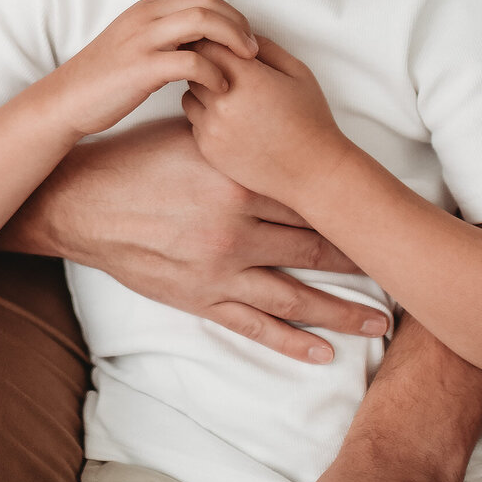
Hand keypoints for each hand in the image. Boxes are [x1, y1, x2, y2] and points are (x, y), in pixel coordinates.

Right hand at [0, 117, 385, 364]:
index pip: (311, 199)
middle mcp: (238, 230)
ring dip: (341, 312)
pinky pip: (254, 326)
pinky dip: (291, 342)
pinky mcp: (201, 299)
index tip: (384, 216)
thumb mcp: (192, 134)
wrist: (82, 202)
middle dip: (361, 262)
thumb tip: (279, 127)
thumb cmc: (134, 160)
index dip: (351, 210)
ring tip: (380, 323)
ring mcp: (221, 271)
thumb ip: (240, 136)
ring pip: (296, 297)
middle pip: (315, 248)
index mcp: (240, 182)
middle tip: (399, 273)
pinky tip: (323, 354)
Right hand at [52, 0, 257, 140]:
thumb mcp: (136, 46)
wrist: (65, 100)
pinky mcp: (141, 68)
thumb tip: (203, 41)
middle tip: (254, 49)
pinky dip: (213, 72)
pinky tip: (221, 88)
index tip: (246, 37)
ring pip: (202, 22)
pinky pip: (190, 60)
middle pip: (207, 3)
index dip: (232, 14)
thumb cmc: (104, 80)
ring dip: (233, 40)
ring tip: (247, 63)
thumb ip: (166, 37)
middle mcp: (146, 18)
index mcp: (148, 10)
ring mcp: (142, 41)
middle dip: (239, 24)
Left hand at [182, 36, 345, 208]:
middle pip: (193, 68)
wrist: (312, 171)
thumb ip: (266, 47)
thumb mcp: (298, 72)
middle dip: (206, 65)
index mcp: (247, 78)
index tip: (223, 46)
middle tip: (229, 72)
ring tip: (232, 98)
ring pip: (189, 95)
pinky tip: (233, 122)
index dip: (213, 42)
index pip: (207, 44)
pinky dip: (207, 118)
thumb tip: (239, 35)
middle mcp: (223, 102)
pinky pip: (194, 122)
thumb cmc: (311, 119)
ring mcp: (212, 128)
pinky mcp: (208, 149)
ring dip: (203, 91)